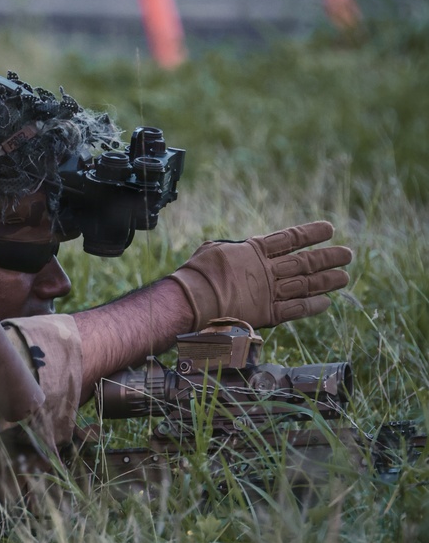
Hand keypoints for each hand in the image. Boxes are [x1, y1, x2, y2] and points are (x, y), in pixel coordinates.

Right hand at [171, 220, 352, 328]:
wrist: (194, 299)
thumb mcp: (216, 249)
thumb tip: (237, 249)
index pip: (290, 238)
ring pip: (306, 284)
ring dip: (327, 280)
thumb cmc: (199, 272)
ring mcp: (270, 292)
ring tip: (344, 276)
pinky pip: (296, 309)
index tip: (330, 228)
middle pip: (305, 262)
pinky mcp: (267, 313)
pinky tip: (326, 303)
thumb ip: (234, 249)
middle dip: (328, 258)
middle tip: (348, 254)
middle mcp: (268, 270)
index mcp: (256, 250)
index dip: (311, 233)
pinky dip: (312, 306)